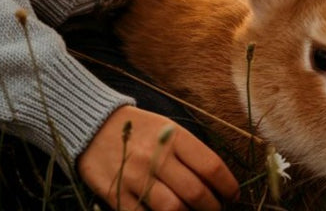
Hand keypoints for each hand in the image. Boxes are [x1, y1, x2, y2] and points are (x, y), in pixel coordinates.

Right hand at [78, 106, 239, 210]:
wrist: (93, 124)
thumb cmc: (138, 129)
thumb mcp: (165, 128)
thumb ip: (189, 152)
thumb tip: (218, 183)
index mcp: (170, 134)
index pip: (210, 166)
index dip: (228, 186)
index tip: (232, 195)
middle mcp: (154, 154)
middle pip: (195, 193)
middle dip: (212, 208)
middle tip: (214, 208)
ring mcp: (134, 176)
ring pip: (174, 210)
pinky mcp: (117, 194)